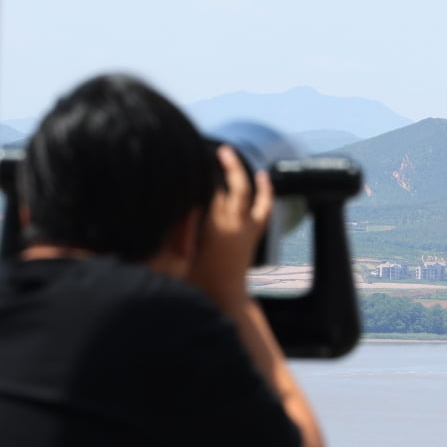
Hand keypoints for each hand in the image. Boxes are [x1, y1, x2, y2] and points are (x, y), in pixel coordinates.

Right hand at [187, 145, 272, 306]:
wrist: (223, 296)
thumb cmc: (196, 277)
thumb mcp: (180, 251)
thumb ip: (182, 226)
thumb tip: (186, 202)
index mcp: (213, 226)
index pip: (211, 190)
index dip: (204, 174)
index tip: (195, 159)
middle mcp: (234, 223)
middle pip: (235, 187)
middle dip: (229, 166)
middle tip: (221, 150)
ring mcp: (247, 228)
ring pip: (252, 195)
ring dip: (246, 175)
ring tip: (236, 156)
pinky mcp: (254, 235)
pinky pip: (265, 210)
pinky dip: (266, 193)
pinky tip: (263, 179)